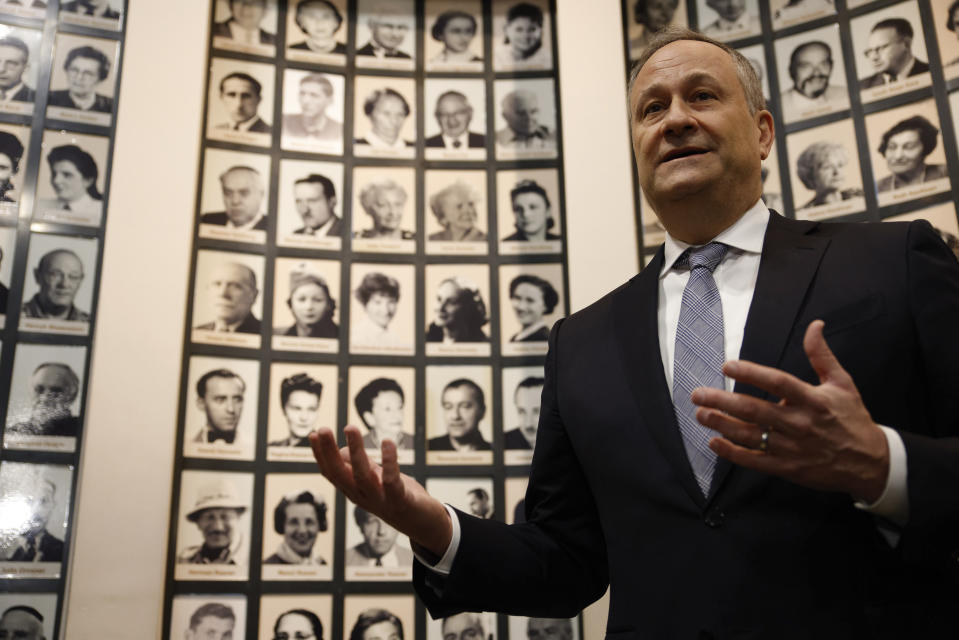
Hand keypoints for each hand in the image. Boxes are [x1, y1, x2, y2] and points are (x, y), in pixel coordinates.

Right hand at [309, 425, 451, 556]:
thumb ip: (360, 465)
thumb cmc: (399, 498)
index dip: (320, 455)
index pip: (331, 473)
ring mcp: (381, 501)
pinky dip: (389, 462)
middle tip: (323, 430)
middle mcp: (363, 497)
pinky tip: (388, 442)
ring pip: (362, 476)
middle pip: (340, 475)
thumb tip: (341, 450)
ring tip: (350, 428)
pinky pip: (391, 482)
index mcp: (355, 490)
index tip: (312, 434)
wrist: (425, 525)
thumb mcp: (376, 479)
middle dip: (329, 452)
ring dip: (355, 451)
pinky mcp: (400, 502)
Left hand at [690, 320, 889, 502]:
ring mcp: (794, 449)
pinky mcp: (789, 469)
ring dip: (722, 425)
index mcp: (814, 400)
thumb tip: (815, 325)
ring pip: (751, 436)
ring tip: (700, 414)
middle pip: (756, 410)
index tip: (728, 366)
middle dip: (723, 401)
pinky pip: (755, 461)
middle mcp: (801, 424)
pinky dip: (733, 453)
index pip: (779, 383)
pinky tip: (714, 443)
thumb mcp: (842, 383)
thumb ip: (822, 355)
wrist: (871, 463)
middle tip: (698, 394)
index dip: (752, 374)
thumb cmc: (852, 419)